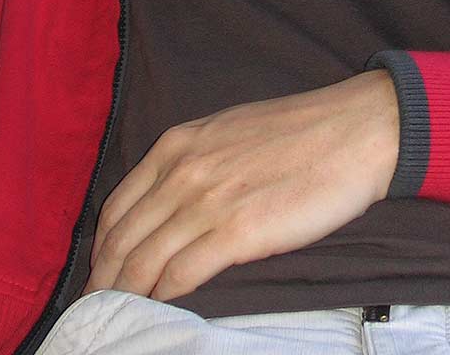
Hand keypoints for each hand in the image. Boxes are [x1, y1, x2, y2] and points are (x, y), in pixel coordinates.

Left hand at [83, 71, 399, 300]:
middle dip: (103, 280)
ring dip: (126, 297)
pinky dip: (162, 299)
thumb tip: (169, 204)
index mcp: (177, 145)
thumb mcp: (227, 132)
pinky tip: (159, 310)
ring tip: (118, 319)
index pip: (117, 207)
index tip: (100, 273)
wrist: (353, 131)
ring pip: (143, 263)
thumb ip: (192, 164)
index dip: (102, 248)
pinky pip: (180, 276)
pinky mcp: (236, 233)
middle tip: (96, 308)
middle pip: (122, 240)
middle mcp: (182, 172)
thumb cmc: (298, 132)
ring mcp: (207, 203)